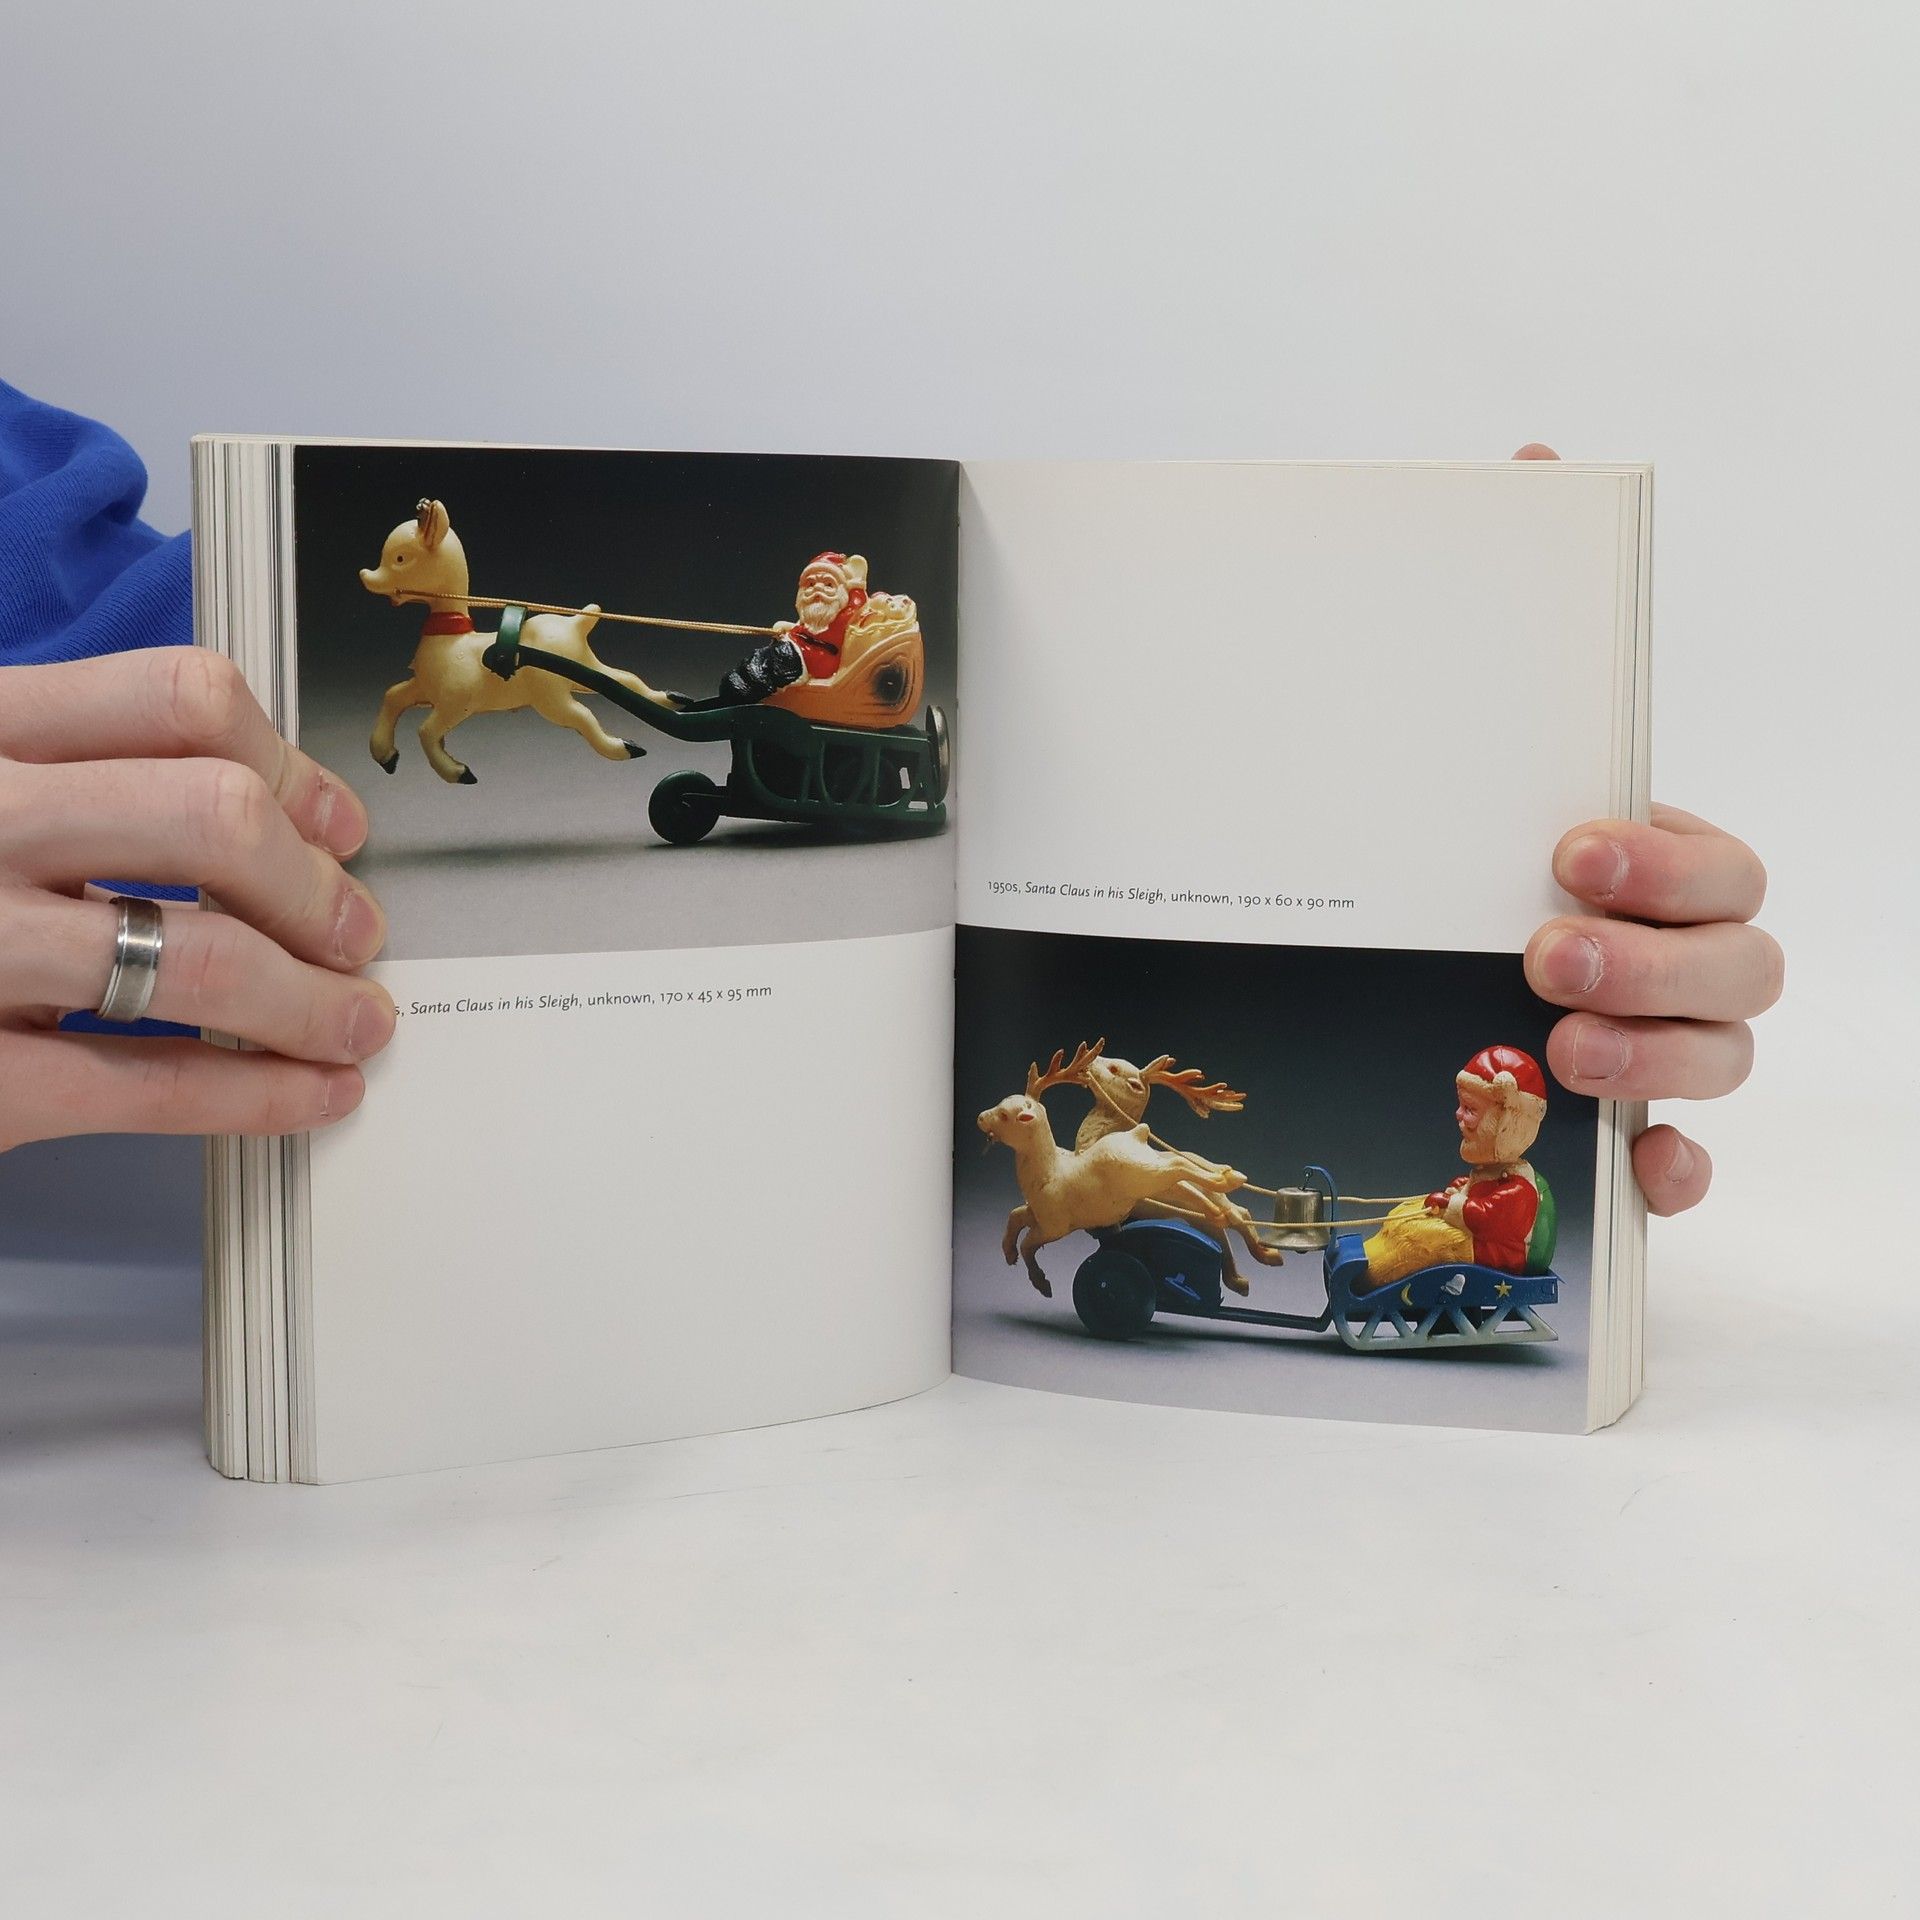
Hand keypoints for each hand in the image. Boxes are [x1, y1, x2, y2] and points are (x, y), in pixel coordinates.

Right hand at [0, 650, 395, 1151]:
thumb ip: (91, 779)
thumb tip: (288, 816)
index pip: (180, 699)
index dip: (292, 766)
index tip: (337, 826)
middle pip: (213, 819)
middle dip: (315, 889)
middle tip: (354, 934)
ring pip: (200, 959)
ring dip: (314, 1002)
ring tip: (354, 1020)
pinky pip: (144, 1084)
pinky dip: (257, 1095)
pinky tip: (311, 1093)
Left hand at [1513, 444, 1779, 1214]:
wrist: (1385, 954)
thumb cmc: (1450, 846)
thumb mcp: (1452, 743)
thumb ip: (1495, 615)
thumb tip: (1534, 457)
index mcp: (1645, 866)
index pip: (1720, 864)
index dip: (1670, 860)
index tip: (1572, 850)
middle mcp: (1670, 959)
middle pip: (1739, 969)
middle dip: (1653, 963)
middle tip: (1543, 952)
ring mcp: (1655, 1053)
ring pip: (1722, 1064)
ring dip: (1655, 1062)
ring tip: (1553, 1049)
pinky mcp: (1617, 1134)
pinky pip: (1678, 1167)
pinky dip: (1667, 1173)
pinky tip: (1631, 1169)